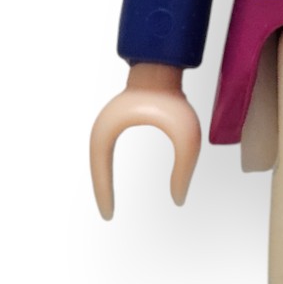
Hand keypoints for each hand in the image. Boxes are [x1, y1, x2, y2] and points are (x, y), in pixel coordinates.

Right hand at [89, 63, 201, 218]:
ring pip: (99, 160)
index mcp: (109, 131)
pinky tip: (115, 180)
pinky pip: (107, 151)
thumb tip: (178, 200)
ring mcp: (107, 123)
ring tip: (109, 203)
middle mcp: (102, 128)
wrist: (163, 68)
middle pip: (96, 168)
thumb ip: (185, 169)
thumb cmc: (173, 99)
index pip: (100, 170)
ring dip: (103, 180)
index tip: (109, 215)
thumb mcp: (186, 137)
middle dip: (101, 191)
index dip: (103, 195)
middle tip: (108, 215)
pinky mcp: (116, 121)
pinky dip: (108, 168)